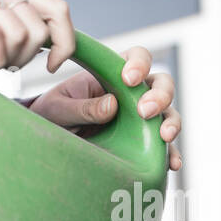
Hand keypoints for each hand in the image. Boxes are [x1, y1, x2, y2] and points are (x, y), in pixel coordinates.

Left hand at [28, 46, 181, 170]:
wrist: (47, 144)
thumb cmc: (51, 116)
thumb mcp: (57, 109)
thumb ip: (82, 107)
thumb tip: (111, 105)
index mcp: (112, 73)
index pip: (137, 57)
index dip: (139, 63)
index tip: (129, 79)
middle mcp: (132, 93)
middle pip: (160, 83)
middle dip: (159, 95)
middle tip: (145, 111)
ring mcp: (140, 119)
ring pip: (168, 113)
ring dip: (171, 122)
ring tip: (164, 136)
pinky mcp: (142, 144)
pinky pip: (162, 148)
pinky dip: (171, 155)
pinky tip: (173, 164)